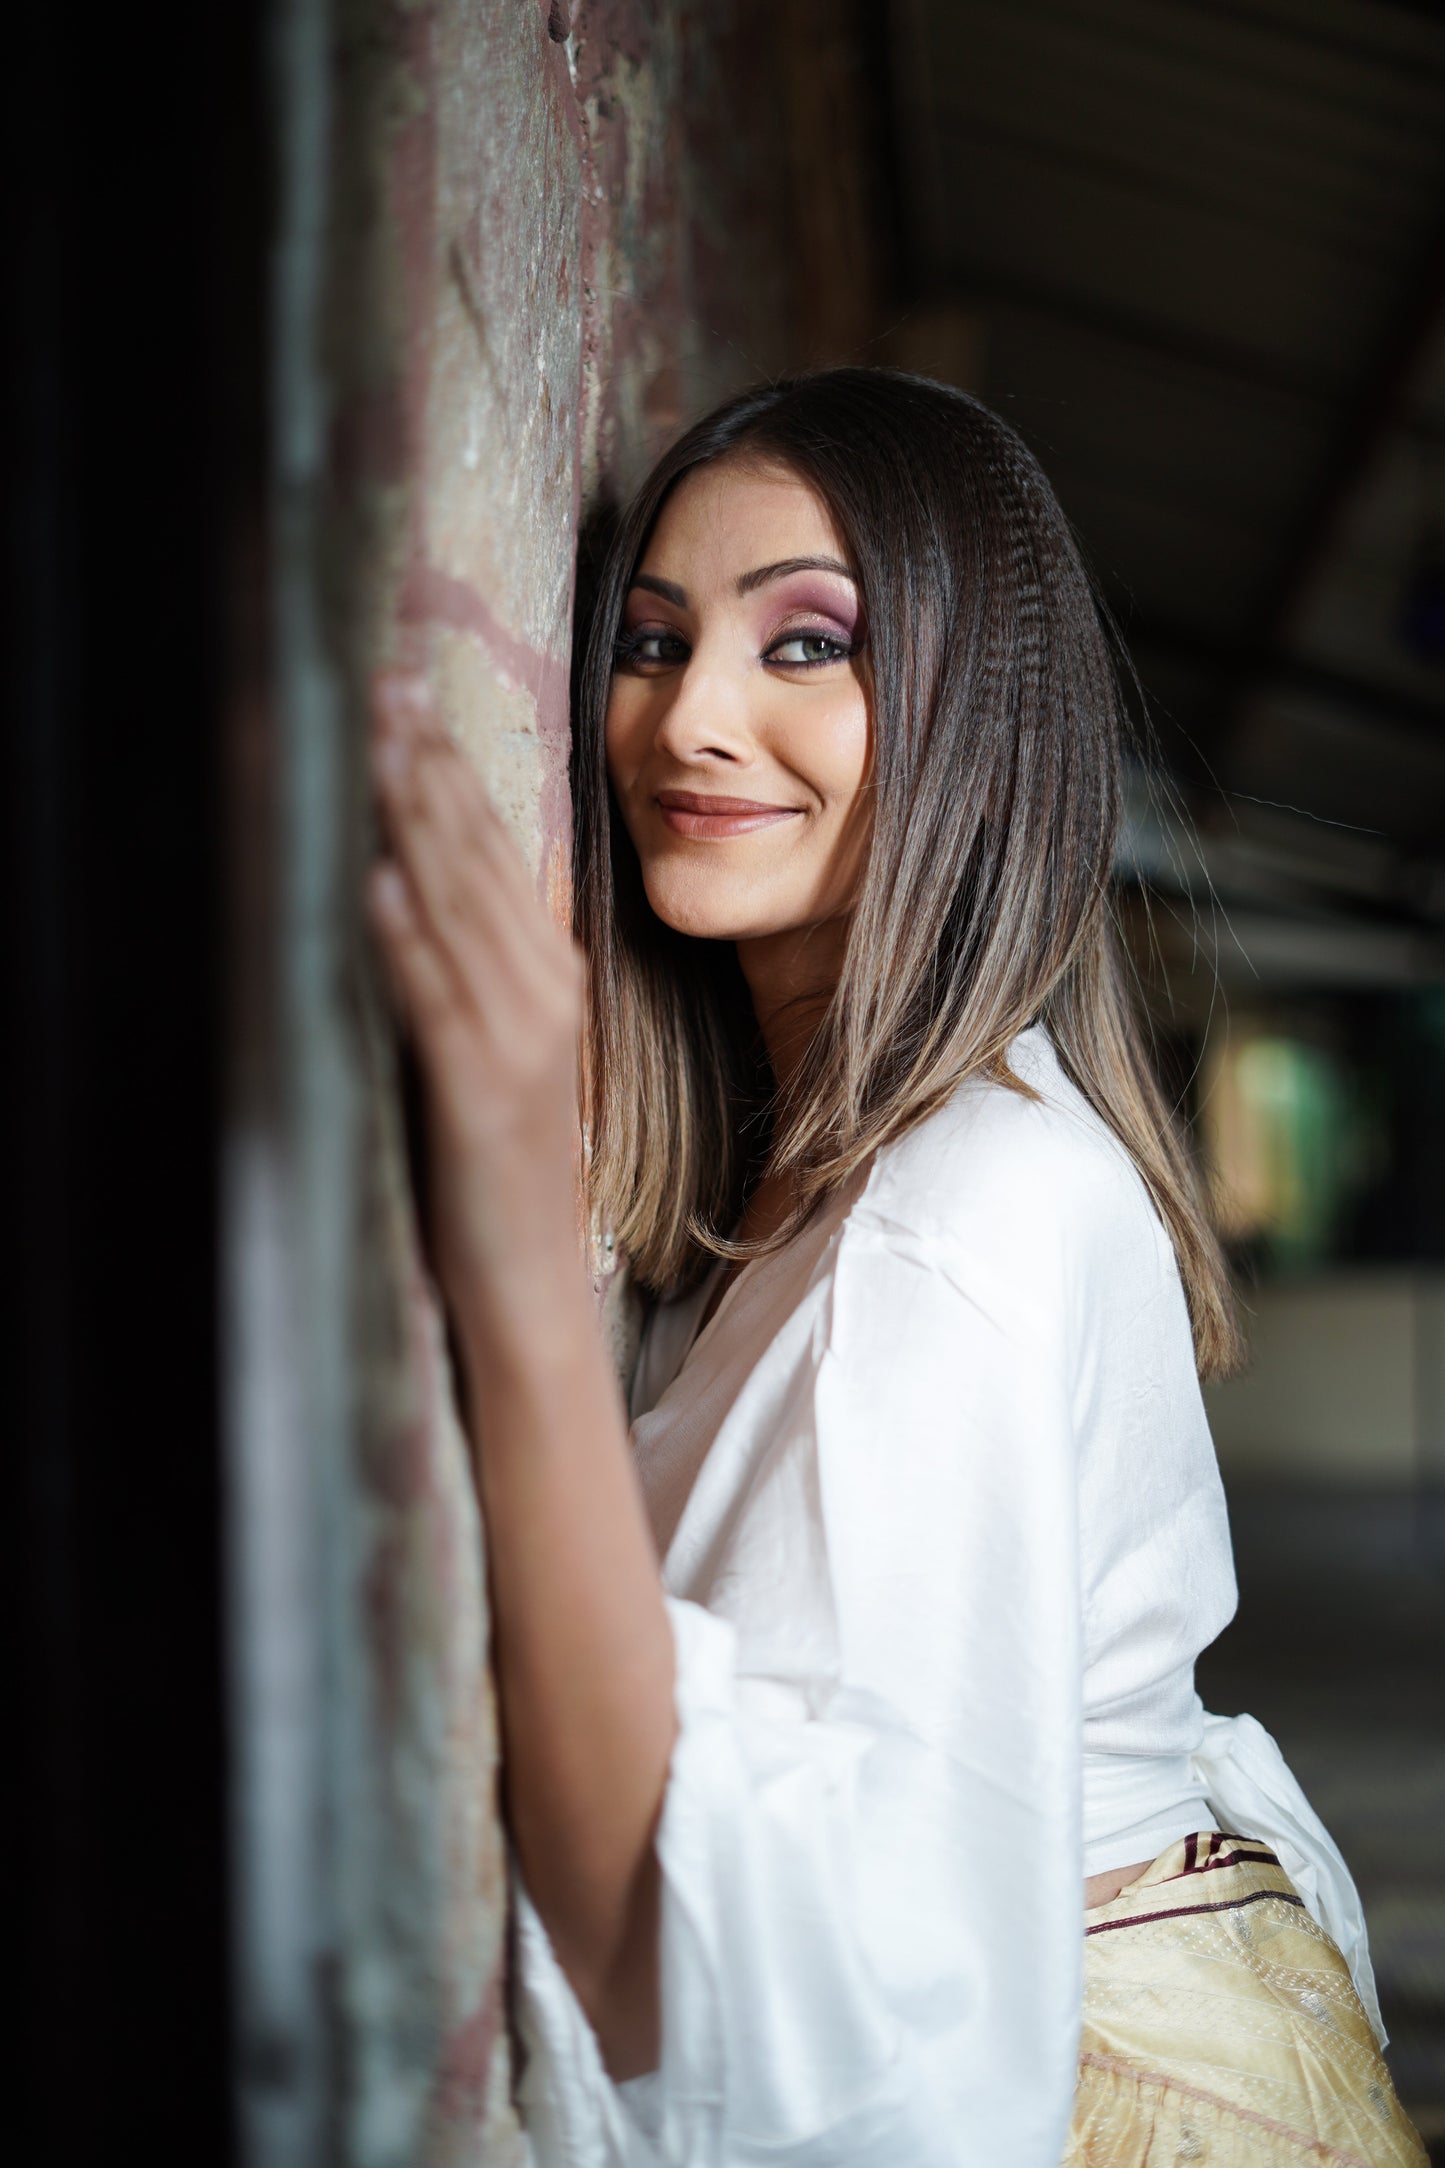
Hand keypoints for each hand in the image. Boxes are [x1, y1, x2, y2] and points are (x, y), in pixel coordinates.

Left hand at [366, 672, 584, 1311]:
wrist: (531, 1285)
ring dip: (416, 823)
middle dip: (427, 766)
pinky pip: (439, 1001)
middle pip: (478, 860)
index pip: (494, 851)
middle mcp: (543, 995)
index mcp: (549, 979)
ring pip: (460, 910)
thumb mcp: (492, 1054)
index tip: (407, 695)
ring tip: (378, 746)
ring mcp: (518, 1042)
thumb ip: (466, 974)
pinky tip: (377, 883)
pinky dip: (407, 940)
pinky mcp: (482, 1092)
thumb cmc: (498, 1172)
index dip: (447, 768)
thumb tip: (412, 888)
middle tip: (385, 684)